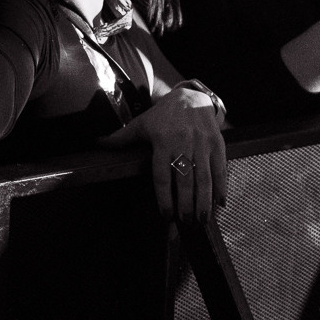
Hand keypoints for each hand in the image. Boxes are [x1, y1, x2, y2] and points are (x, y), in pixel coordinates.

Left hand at [106, 85, 226, 222]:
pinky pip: (220, 168)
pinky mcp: (217, 144)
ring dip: (204, 201)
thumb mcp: (141, 123)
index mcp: (163, 141)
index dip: (164, 197)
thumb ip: (121, 138)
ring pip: (204, 177)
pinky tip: (220, 204)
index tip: (166, 215)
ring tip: (202, 220)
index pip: (162, 175)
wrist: (192, 96)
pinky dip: (222, 187)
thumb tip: (97, 143)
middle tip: (185, 222)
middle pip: (185, 180)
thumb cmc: (163, 115)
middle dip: (186, 204)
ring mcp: (202, 144)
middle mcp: (183, 143)